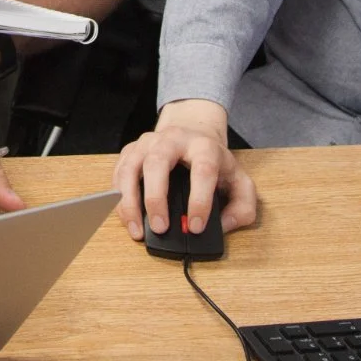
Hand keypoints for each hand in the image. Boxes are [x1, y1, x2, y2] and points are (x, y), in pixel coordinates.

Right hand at [115, 98, 257, 240]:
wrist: (192, 131)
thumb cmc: (214, 161)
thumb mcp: (239, 181)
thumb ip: (242, 207)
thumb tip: (223, 226)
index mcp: (204, 147)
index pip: (203, 170)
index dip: (200, 200)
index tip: (196, 226)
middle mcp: (172, 140)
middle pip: (158, 162)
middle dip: (156, 198)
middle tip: (161, 228)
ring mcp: (147, 143)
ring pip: (131, 167)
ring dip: (130, 201)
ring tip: (137, 230)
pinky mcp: (130, 151)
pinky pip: (119, 174)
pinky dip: (119, 198)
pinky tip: (127, 217)